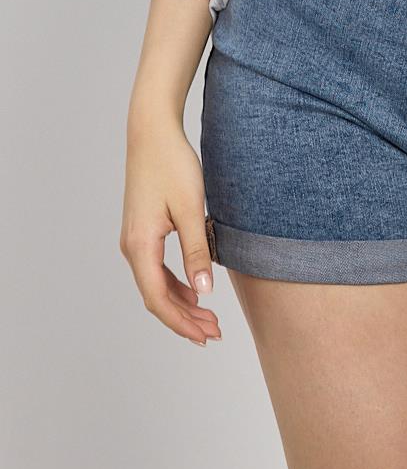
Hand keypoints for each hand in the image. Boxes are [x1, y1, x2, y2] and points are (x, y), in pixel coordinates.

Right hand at [120, 118, 221, 346]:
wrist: (152, 134)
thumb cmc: (172, 165)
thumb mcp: (190, 208)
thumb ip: (196, 251)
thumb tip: (204, 292)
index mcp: (140, 246)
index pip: (158, 298)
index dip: (182, 322)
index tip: (206, 335)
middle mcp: (131, 248)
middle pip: (155, 297)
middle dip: (184, 319)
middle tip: (213, 333)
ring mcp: (134, 241)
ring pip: (155, 285)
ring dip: (180, 304)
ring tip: (208, 319)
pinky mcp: (141, 232)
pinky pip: (155, 269)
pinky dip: (174, 285)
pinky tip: (194, 291)